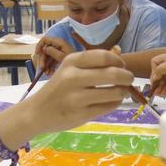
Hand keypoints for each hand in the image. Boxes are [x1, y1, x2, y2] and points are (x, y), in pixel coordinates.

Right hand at [18, 49, 132, 134]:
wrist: (37, 112)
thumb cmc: (58, 88)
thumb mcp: (71, 70)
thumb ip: (94, 61)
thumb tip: (119, 51)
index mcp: (71, 62)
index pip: (104, 56)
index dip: (119, 61)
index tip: (122, 65)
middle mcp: (73, 77)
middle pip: (113, 74)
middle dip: (127, 76)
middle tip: (129, 79)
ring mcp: (76, 97)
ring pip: (114, 92)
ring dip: (123, 91)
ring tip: (121, 91)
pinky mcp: (81, 114)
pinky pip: (109, 106)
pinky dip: (116, 103)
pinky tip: (112, 101)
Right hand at [33, 36, 76, 75]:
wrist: (82, 67)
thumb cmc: (74, 62)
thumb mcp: (62, 57)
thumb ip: (52, 51)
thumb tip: (44, 48)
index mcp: (58, 42)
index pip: (44, 39)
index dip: (39, 46)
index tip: (37, 54)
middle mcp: (57, 45)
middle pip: (44, 50)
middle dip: (42, 59)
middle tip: (42, 68)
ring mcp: (58, 51)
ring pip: (47, 56)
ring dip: (45, 65)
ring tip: (47, 73)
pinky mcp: (59, 57)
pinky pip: (51, 61)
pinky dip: (49, 67)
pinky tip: (50, 73)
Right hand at [150, 53, 165, 98]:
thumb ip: (159, 70)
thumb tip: (154, 77)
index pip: (155, 62)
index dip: (153, 71)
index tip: (154, 79)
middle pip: (159, 72)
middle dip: (156, 81)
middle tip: (153, 90)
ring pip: (164, 80)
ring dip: (160, 86)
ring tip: (158, 94)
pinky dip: (165, 88)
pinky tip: (163, 93)